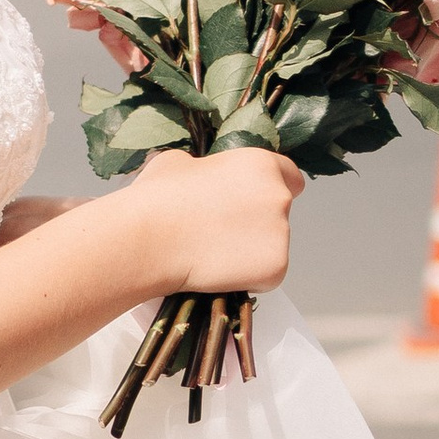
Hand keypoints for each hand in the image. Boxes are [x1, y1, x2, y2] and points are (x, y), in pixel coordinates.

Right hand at [127, 145, 303, 297]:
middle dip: (257, 221)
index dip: (270, 188)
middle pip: (280, 212)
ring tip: (212, 252)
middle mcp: (280, 197)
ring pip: (273, 244)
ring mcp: (282, 234)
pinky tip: (217, 269)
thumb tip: (203, 177)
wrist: (149, 240)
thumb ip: (208, 168)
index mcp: (261, 165)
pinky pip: (267, 274)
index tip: (251, 202)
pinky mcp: (276, 268)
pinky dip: (247, 276)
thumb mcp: (180, 162)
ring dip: (250, 249)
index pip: (289, 176)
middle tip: (220, 231)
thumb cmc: (159, 198)